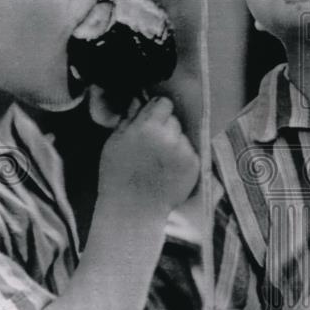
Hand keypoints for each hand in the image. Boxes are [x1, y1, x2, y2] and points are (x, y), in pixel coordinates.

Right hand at [98, 97, 199, 215]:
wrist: (133, 209)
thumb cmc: (117, 176)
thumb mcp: (114, 143)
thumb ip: (129, 119)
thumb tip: (138, 100)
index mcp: (147, 126)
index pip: (163, 103)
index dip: (156, 111)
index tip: (151, 121)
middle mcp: (169, 136)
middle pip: (174, 119)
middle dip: (165, 127)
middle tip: (152, 145)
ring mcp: (183, 150)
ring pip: (182, 135)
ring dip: (174, 143)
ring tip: (159, 161)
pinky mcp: (194, 164)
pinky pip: (189, 151)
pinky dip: (182, 158)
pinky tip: (168, 171)